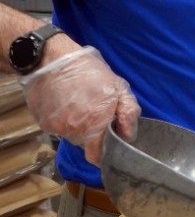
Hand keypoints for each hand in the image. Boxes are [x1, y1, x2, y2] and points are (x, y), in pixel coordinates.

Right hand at [20, 47, 140, 165]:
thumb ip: (128, 113)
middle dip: (93, 133)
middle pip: (85, 144)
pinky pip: (57, 127)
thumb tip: (129, 135)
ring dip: (78, 125)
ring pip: (72, 135)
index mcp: (96, 124)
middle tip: (95, 112)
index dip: (103, 154)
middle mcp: (75, 131)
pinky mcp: (43, 122)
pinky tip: (65, 102)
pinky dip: (62, 119)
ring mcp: (57, 127)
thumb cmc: (89, 71)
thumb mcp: (118, 87)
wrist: (52, 60)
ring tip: (80, 103)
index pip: (96, 156)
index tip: (108, 146)